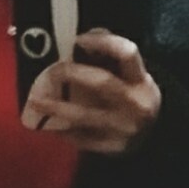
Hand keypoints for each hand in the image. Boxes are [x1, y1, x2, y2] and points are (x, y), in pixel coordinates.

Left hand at [21, 29, 161, 154]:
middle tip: (51, 71)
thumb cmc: (135, 98)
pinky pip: (80, 138)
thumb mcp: (133, 76)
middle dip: (73, 73)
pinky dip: (61, 129)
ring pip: (84, 115)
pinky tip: (47, 124)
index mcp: (141, 81)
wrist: (152, 138)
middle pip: (102, 83)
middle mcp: (134, 104)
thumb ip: (110, 56)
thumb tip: (80, 42)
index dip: (102, 42)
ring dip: (56, 107)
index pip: (126, 53)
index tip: (79, 40)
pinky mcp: (110, 148)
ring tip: (36, 101)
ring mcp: (121, 129)